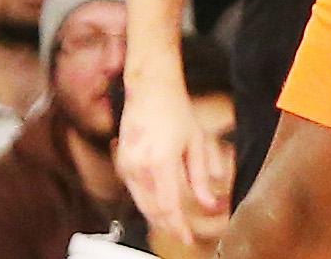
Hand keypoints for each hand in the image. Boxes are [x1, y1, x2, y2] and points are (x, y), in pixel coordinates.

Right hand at [118, 77, 227, 249]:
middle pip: (152, 209)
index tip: (187, 238)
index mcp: (161, 161)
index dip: (178, 226)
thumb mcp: (197, 142)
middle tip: (182, 236)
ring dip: (156, 217)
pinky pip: (134, 192)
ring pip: (141, 204)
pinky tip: (158, 207)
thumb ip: (201, 175)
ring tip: (173, 226)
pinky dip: (147, 203)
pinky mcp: (121, 164)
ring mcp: (127, 166)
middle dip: (167, 226)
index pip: (169, 205)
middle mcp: (140, 167)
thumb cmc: (176, 111)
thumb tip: (209, 202)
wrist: (149, 91)